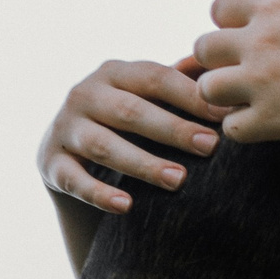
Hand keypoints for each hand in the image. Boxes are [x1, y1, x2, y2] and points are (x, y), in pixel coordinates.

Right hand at [37, 58, 228, 212]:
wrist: (67, 148)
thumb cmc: (123, 119)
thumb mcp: (145, 96)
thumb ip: (180, 84)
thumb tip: (228, 74)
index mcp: (114, 72)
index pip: (156, 78)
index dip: (190, 96)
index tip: (226, 116)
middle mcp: (85, 94)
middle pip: (132, 111)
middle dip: (174, 130)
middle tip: (211, 147)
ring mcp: (65, 128)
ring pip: (105, 146)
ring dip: (144, 164)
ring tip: (179, 180)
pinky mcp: (50, 163)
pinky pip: (74, 180)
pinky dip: (99, 194)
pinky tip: (126, 205)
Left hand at [193, 0, 279, 150]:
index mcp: (279, 5)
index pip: (219, 7)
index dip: (229, 22)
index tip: (249, 37)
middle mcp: (262, 40)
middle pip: (203, 47)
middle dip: (219, 58)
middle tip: (244, 71)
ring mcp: (263, 82)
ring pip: (207, 89)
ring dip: (224, 95)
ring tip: (249, 99)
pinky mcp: (272, 121)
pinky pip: (230, 128)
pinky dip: (242, 128)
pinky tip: (265, 123)